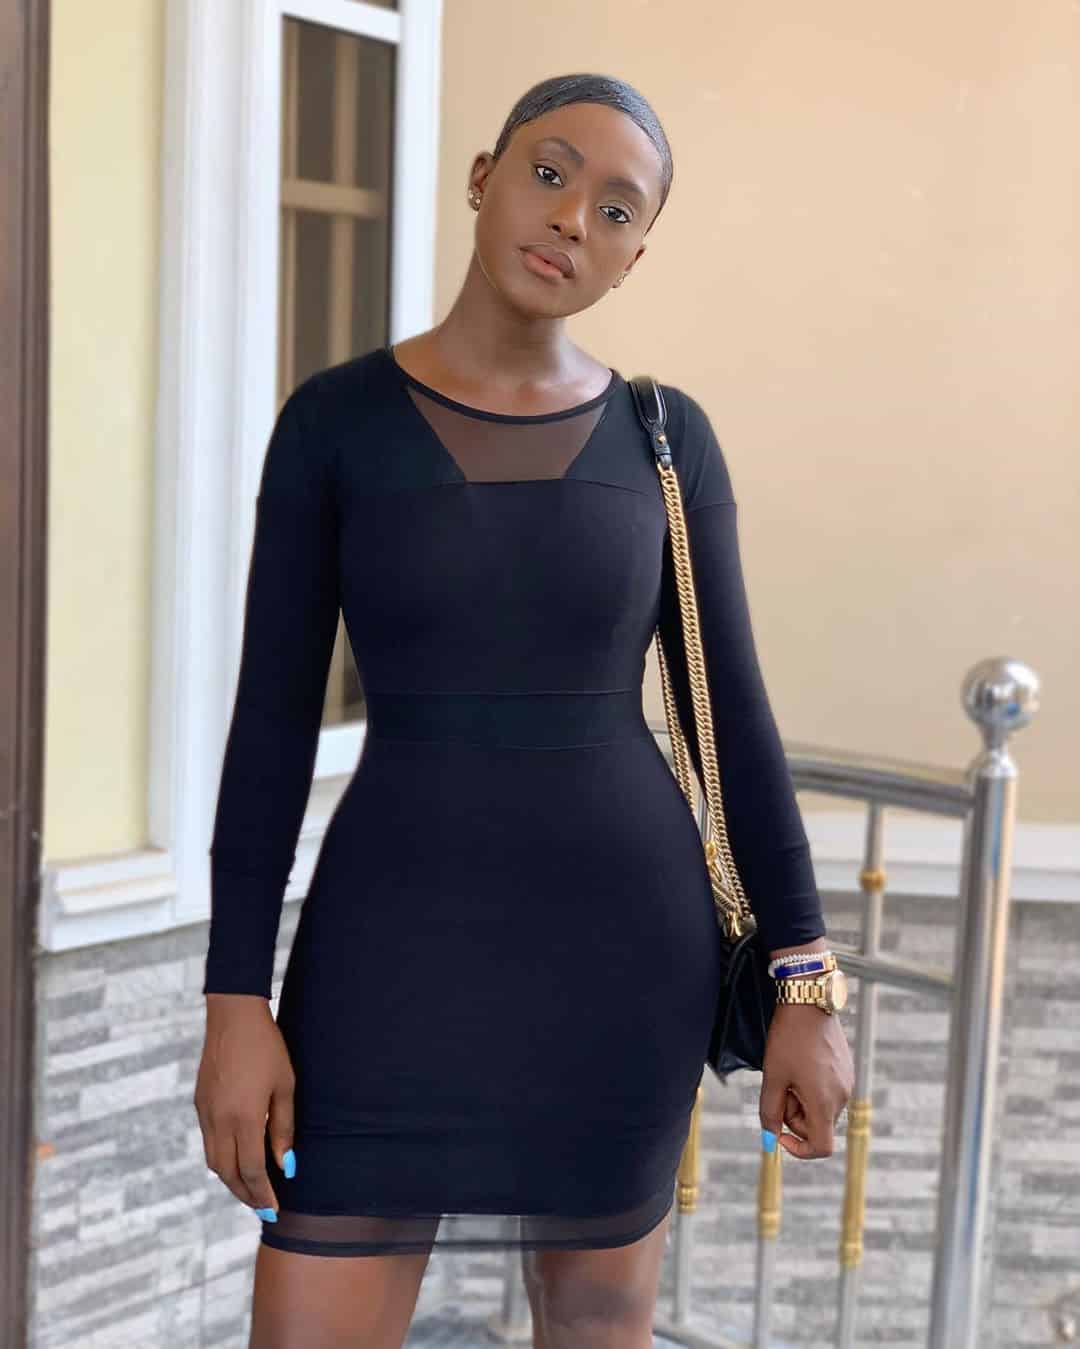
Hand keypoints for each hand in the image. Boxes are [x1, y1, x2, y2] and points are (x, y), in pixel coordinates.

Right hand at [194, 995, 295, 1216]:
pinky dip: (222, 1159)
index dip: (263, 1195)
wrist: (233, 1017)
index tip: (274, 1210)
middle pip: (229, 1173)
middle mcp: (220, 1121)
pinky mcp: (200, 1104)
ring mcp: (206, 1113)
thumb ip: (284, 1129)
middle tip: (263, 1208)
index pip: (252, 1170)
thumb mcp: (285, 1086)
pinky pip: (209, 1143)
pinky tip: (237, 1159)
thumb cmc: (267, 1048)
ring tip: (252, 1190)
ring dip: (232, 1180)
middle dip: (246, 1195)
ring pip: (215, 1162)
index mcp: (244, 1118)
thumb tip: (285, 1166)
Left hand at [759, 1003, 853, 1158]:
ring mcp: (847, 1082)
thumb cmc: (789, 1038)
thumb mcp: (773, 1076)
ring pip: (821, 1108)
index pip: (821, 1148)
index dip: (799, 1149)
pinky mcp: (846, 1070)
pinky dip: (811, 1087)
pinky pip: (828, 1091)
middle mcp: (842, 1096)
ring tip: (789, 1071)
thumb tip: (769, 1137)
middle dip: (794, 1115)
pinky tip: (800, 1063)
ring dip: (801, 1100)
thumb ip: (770, 1111)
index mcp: (825, 1102)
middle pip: (817, 1125)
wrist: (809, 1002)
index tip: (780, 1133)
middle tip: (778, 1087)